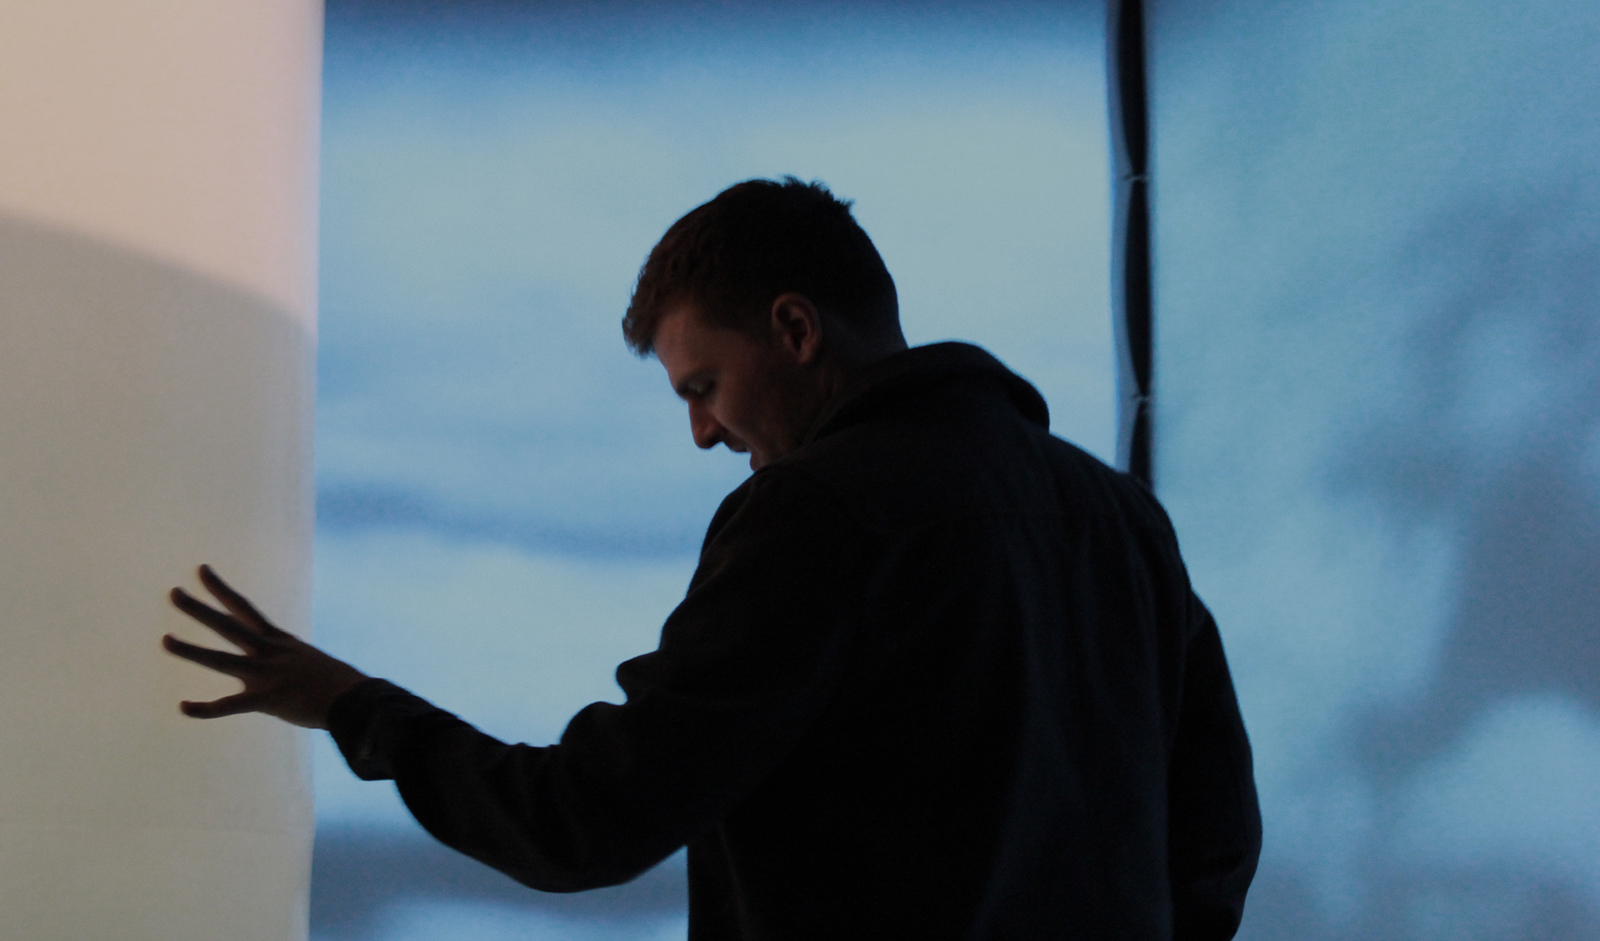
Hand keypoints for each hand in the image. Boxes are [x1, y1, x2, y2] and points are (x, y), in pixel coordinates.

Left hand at [163, 564, 367, 728]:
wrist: (355, 699)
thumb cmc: (339, 684)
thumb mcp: (311, 663)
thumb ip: (292, 663)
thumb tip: (290, 669)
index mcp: (279, 641)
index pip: (243, 608)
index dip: (220, 590)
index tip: (200, 571)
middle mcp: (269, 652)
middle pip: (228, 626)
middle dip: (199, 609)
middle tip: (173, 593)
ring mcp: (266, 675)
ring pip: (221, 660)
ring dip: (191, 651)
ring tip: (165, 640)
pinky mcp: (267, 700)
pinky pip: (230, 705)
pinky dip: (205, 708)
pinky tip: (183, 707)